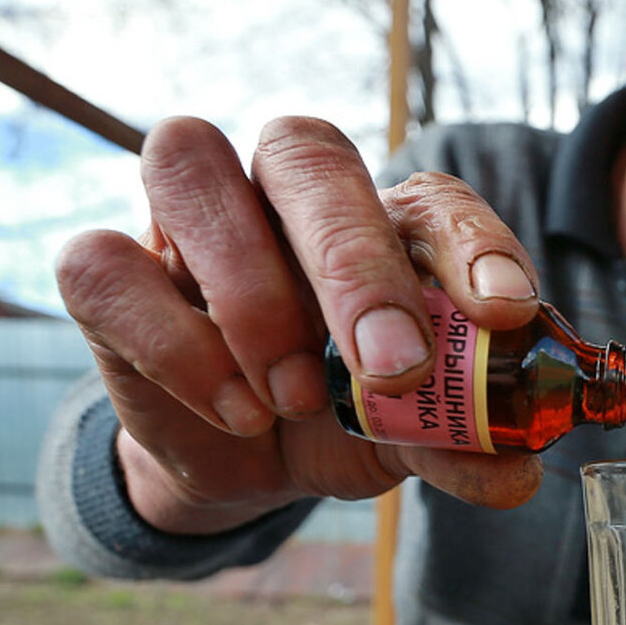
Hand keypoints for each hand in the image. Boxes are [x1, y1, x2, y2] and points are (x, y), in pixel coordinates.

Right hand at [56, 116, 543, 533]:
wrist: (246, 449)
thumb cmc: (342, 412)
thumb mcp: (405, 435)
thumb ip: (456, 442)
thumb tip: (517, 473)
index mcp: (380, 218)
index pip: (431, 196)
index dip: (473, 243)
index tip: (505, 313)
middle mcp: (283, 193)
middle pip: (306, 152)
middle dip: (354, 260)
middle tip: (393, 364)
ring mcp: (188, 222)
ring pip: (189, 163)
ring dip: (254, 293)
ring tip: (297, 395)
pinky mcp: (112, 274)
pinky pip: (108, 265)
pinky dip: (175, 343)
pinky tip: (236, 411)